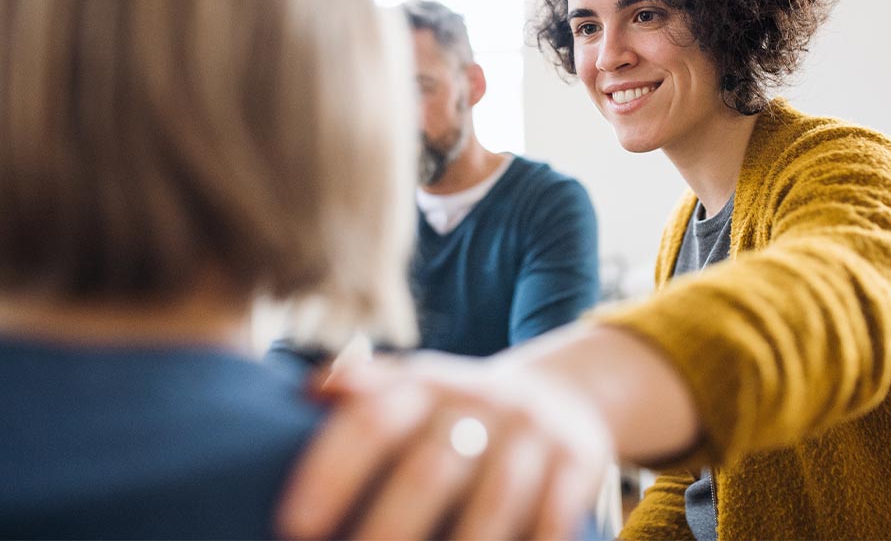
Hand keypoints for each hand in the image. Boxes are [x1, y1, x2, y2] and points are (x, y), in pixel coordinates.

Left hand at [276, 350, 612, 540]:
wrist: (559, 394)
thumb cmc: (460, 409)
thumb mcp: (417, 387)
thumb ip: (365, 390)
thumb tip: (307, 392)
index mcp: (426, 383)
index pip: (373, 419)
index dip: (331, 471)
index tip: (293, 525)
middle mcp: (479, 400)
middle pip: (429, 467)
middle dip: (387, 529)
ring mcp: (531, 431)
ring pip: (494, 499)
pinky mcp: (577, 459)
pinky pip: (554, 516)